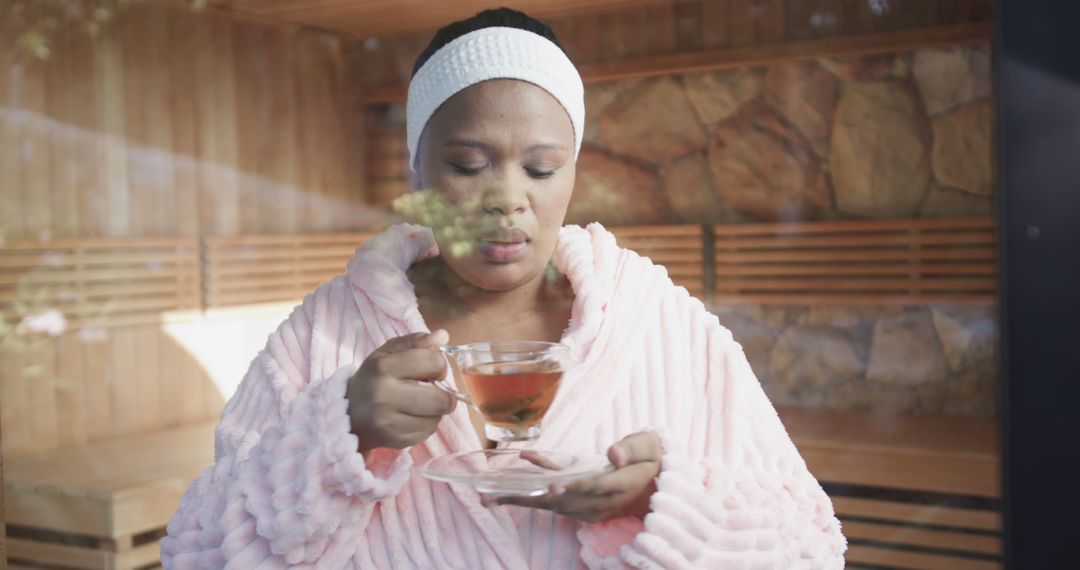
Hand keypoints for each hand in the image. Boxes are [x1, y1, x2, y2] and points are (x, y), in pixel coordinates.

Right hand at [347, 330, 455, 452]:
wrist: (348, 414)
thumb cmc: (373, 378)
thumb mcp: (388, 353)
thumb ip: (416, 342)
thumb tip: (443, 336)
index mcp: (383, 368)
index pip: (433, 363)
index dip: (439, 365)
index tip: (432, 369)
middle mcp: (384, 396)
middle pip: (441, 400)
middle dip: (445, 395)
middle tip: (434, 391)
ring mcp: (389, 423)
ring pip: (437, 418)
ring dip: (435, 410)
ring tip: (419, 404)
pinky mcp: (395, 441)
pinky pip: (428, 432)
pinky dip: (426, 424)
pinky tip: (411, 417)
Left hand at [488, 432, 661, 522]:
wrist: (658, 485)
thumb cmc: (651, 458)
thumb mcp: (649, 446)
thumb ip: (632, 448)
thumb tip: (612, 452)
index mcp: (621, 484)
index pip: (593, 486)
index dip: (572, 486)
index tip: (551, 485)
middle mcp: (603, 501)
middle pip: (563, 501)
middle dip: (528, 498)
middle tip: (494, 497)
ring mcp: (592, 509)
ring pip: (554, 506)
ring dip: (522, 501)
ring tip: (489, 497)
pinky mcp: (584, 510)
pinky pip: (555, 503)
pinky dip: (532, 493)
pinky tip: (511, 483)